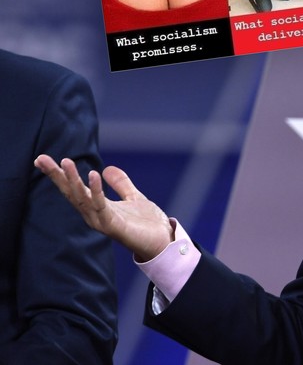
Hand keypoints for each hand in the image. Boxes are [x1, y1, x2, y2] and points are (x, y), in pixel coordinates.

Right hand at [34, 154, 173, 261]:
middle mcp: (94, 214)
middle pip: (71, 193)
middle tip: (41, 159)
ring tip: (65, 162)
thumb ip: (121, 184)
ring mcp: (102, 221)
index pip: (73, 189)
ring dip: (73, 180)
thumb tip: (106, 168)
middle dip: (57, 176)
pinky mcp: (113, 225)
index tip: (43, 159)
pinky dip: (96, 190)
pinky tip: (94, 174)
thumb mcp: (133, 197)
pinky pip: (101, 205)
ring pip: (82, 198)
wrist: (164, 241)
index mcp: (97, 207)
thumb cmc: (148, 224)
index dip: (59, 175)